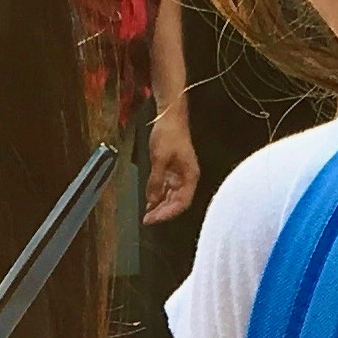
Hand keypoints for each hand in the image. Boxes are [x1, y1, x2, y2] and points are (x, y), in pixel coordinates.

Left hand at [144, 102, 199, 224]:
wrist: (170, 117)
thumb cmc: (169, 134)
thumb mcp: (160, 158)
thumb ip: (156, 180)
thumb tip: (152, 199)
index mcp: (190, 176)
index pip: (181, 203)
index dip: (168, 213)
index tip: (153, 219)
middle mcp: (187, 178)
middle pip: (177, 202)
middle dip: (162, 212)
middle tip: (147, 220)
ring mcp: (179, 175)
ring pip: (171, 197)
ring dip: (160, 206)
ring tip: (147, 214)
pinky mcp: (172, 170)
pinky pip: (166, 188)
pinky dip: (158, 196)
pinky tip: (149, 202)